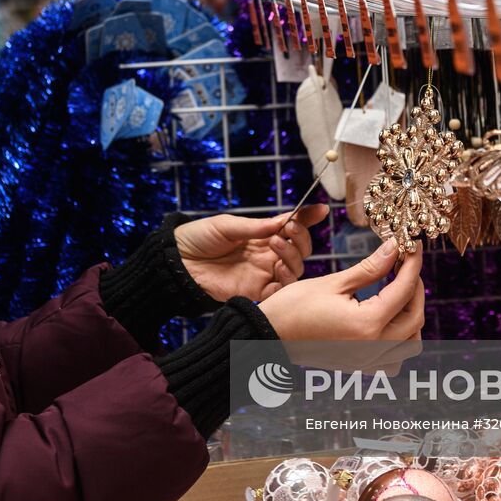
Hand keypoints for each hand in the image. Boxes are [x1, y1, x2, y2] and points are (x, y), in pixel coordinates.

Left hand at [175, 204, 328, 302]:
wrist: (178, 262)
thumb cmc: (199, 238)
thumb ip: (256, 227)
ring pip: (296, 268)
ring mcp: (263, 273)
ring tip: (275, 244)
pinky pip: (282, 289)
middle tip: (288, 229)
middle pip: (300, 249)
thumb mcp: (228, 225)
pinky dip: (287, 279)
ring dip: (293, 255)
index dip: (308, 219)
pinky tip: (277, 268)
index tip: (321, 209)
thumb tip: (285, 220)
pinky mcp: (257, 291)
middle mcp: (267, 254)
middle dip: (301, 237)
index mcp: (261, 235)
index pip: (291, 227)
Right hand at [258, 238, 425, 371]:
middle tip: (405, 265)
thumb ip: (370, 268)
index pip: (403, 291)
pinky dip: (400, 342)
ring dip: (412, 317)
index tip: (413, 246)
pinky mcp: (360, 368)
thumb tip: (395, 248)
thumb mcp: (334, 283)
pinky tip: (388, 323)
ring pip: (410, 344)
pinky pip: (394, 360)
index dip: (412, 264)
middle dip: (415, 288)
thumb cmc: (294, 308)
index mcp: (367, 325)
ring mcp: (367, 362)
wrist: (267, 336)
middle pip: (414, 317)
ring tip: (398, 293)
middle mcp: (373, 348)